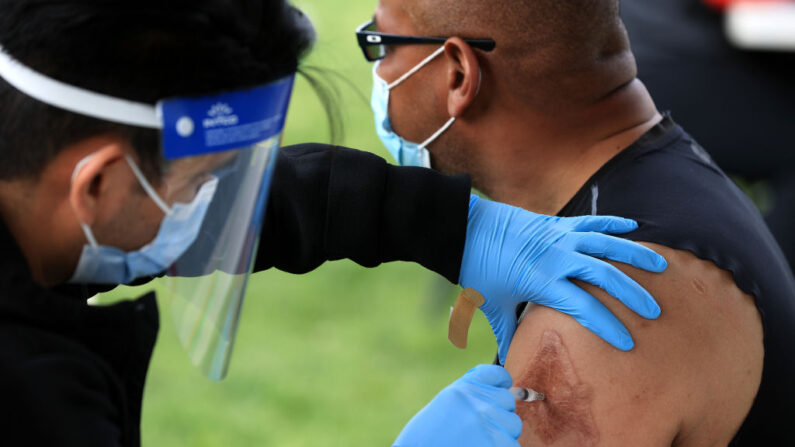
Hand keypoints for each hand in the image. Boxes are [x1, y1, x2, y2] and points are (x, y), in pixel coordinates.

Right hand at [393, 365, 520, 446]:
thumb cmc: (428, 436)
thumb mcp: (445, 405)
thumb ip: (471, 394)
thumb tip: (505, 387)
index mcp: (464, 389)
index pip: (497, 375)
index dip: (501, 383)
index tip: (502, 387)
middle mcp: (479, 403)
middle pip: (508, 401)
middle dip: (499, 412)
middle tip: (478, 426)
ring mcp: (490, 425)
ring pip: (513, 424)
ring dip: (502, 432)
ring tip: (477, 439)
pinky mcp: (498, 446)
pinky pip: (512, 445)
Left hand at [460, 194, 667, 363]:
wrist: (464, 228)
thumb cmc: (478, 270)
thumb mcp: (491, 306)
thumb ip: (507, 334)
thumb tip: (508, 368)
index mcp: (541, 281)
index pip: (583, 307)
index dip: (607, 326)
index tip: (628, 343)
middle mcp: (555, 257)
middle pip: (604, 275)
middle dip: (632, 295)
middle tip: (654, 313)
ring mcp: (558, 236)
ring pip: (605, 244)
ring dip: (634, 255)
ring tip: (660, 269)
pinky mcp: (555, 223)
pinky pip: (590, 222)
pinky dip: (612, 224)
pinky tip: (633, 229)